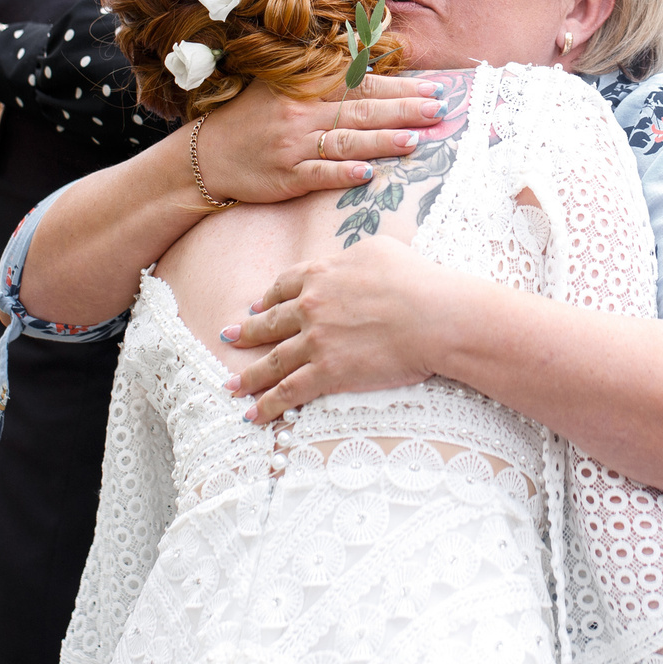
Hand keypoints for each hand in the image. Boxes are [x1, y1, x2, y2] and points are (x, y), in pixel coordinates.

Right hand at [192, 75, 446, 205]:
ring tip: (415, 140)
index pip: (360, 84)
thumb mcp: (281, 86)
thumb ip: (323, 76)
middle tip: (438, 110)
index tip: (432, 87)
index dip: (398, 85)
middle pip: (360, 109)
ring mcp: (293, 146)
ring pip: (345, 141)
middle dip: (403, 109)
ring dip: (381, 140)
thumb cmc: (252, 118)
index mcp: (305, 87)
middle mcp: (301, 113)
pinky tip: (369, 174)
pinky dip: (344, 174)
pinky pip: (319, 174)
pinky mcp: (285, 176)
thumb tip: (371, 64)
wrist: (207, 155)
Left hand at [223, 235, 457, 420]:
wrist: (434, 315)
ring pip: (273, 360)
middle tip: (228, 338)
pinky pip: (289, 391)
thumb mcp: (382, 249)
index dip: (268, 296)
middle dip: (246, 332)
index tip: (257, 304)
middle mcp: (312, 305)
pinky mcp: (327, 371)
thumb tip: (350, 261)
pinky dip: (269, 405)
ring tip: (231, 385)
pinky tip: (254, 414)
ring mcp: (316, 340)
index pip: (286, 284)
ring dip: (249, 375)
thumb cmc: (419, 279)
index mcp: (323, 274)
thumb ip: (355, 256)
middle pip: (270, 321)